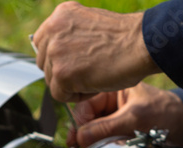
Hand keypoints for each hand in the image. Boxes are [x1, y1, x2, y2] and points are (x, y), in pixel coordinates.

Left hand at [33, 1, 159, 101]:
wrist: (141, 45)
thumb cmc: (124, 38)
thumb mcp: (90, 25)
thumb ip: (70, 34)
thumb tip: (60, 55)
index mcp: (60, 15)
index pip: (41, 43)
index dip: (57, 58)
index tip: (74, 63)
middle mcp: (53, 30)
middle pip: (45, 64)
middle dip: (63, 72)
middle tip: (88, 71)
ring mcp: (55, 52)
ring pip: (52, 81)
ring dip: (72, 85)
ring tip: (95, 76)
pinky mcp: (62, 74)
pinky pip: (60, 95)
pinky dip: (77, 96)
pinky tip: (94, 85)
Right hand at [67, 83, 182, 147]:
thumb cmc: (167, 115)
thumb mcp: (135, 120)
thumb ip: (106, 128)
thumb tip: (79, 137)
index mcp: (112, 88)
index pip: (85, 105)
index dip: (81, 122)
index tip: (78, 139)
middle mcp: (111, 101)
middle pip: (87, 118)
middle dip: (86, 134)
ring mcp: (116, 116)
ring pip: (94, 130)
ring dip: (94, 141)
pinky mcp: (120, 129)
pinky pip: (104, 138)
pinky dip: (103, 145)